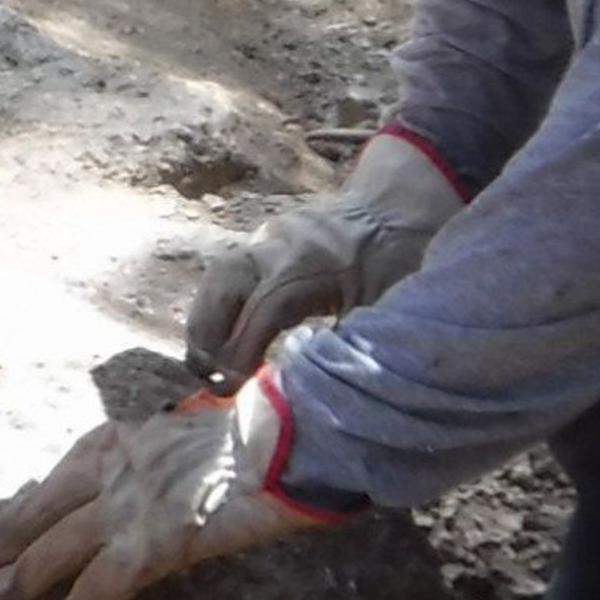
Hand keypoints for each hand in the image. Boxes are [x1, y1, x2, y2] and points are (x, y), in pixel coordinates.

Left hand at [0, 374, 338, 599]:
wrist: (287, 441)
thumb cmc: (251, 441)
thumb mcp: (181, 438)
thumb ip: (149, 463)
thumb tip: (133, 494)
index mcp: (120, 439)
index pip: (59, 475)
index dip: (27, 504)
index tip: (6, 522)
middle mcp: (113, 467)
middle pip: (39, 509)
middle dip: (2, 537)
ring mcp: (128, 505)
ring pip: (54, 548)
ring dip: (19, 576)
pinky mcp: (152, 541)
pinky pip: (102, 583)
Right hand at [186, 127, 462, 382]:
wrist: (394, 207)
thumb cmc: (396, 260)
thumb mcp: (382, 307)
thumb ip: (345, 345)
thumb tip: (307, 392)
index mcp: (308, 264)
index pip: (260, 311)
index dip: (240, 352)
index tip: (231, 387)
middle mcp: (277, 246)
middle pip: (223, 286)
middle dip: (206, 334)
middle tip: (205, 375)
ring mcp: (267, 237)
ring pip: (218, 274)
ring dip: (205, 318)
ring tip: (204, 360)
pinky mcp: (264, 238)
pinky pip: (229, 269)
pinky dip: (218, 302)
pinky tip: (221, 333)